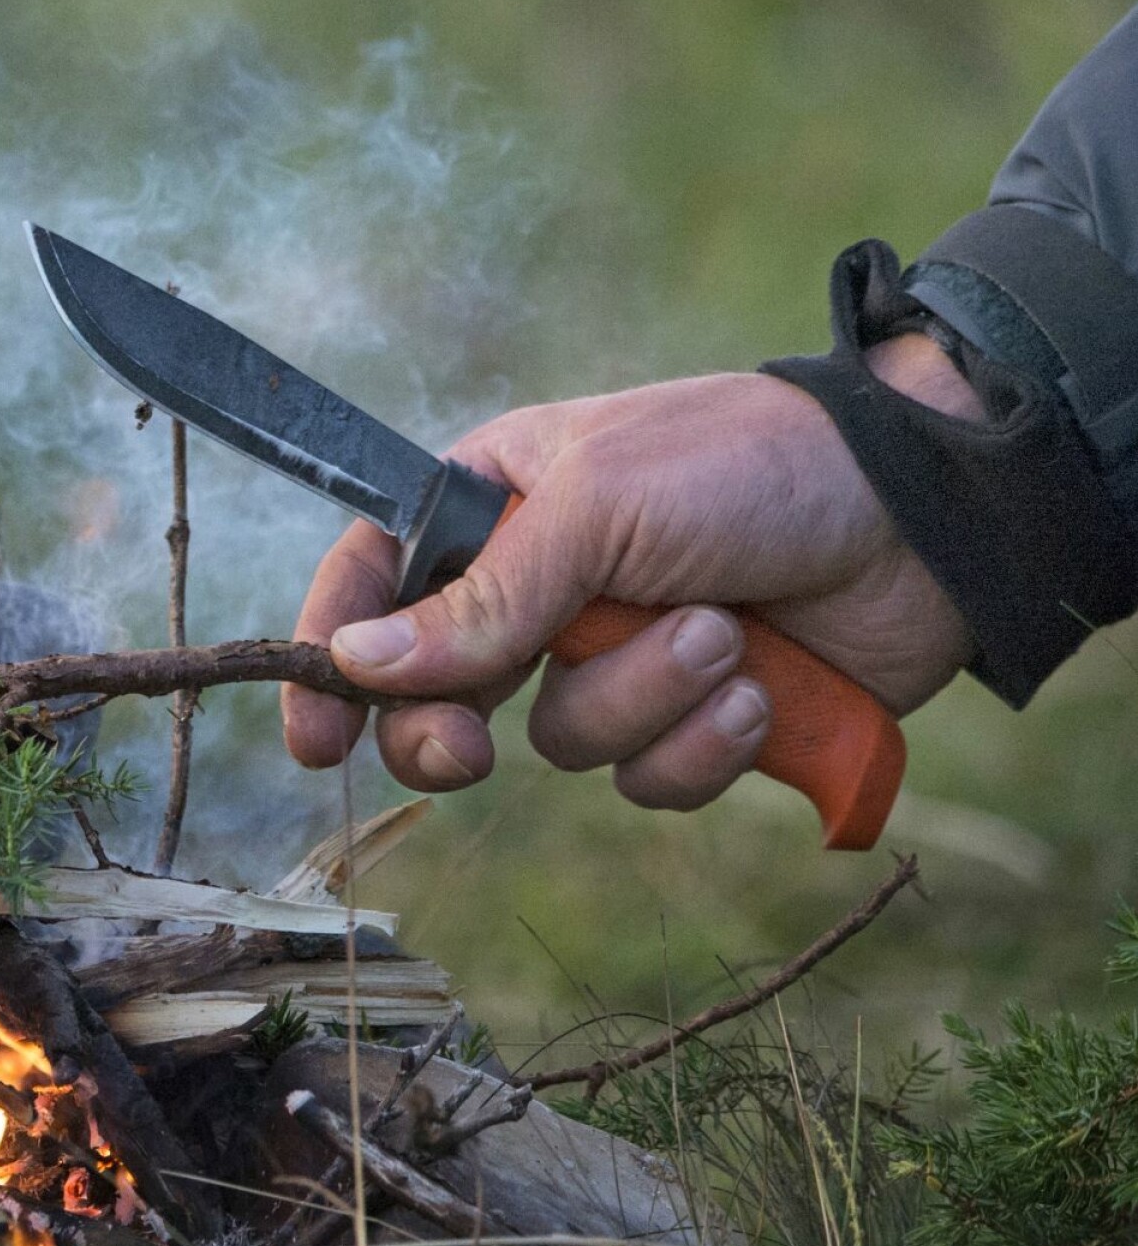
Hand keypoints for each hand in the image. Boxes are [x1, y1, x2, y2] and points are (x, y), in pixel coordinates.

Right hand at [282, 335, 979, 807]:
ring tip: (719, 631)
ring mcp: (620, 656)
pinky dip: (704, 742)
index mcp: (497, 505)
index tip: (318, 738)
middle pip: (441, 697)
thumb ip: (480, 596)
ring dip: (643, 697)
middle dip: (455, 732)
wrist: (927, 515)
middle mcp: (545, 586)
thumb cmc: (748, 465)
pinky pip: (651, 779)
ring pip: (562, 742)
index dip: (330, 657)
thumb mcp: (597, 508)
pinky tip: (762, 683)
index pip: (374, 581)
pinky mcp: (696, 718)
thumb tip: (357, 663)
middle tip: (469, 749)